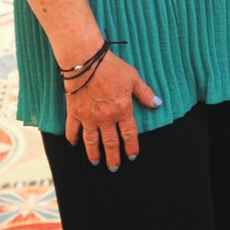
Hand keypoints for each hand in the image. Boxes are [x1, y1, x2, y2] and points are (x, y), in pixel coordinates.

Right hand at [63, 50, 161, 168]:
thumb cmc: (111, 67)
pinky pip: (72, 129)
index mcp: (122, 110)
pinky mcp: (74, 112)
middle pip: (110, 143)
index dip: (131, 147)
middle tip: (114, 168)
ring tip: (95, 162)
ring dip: (93, 153)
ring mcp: (88, 117)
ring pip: (91, 140)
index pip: (129, 134)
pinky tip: (73, 143)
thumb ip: (145, 93)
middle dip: (112, 157)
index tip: (132, 156)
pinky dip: (72, 137)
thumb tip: (158, 103)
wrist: (85, 61)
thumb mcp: (133, 78)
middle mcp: (105, 118)